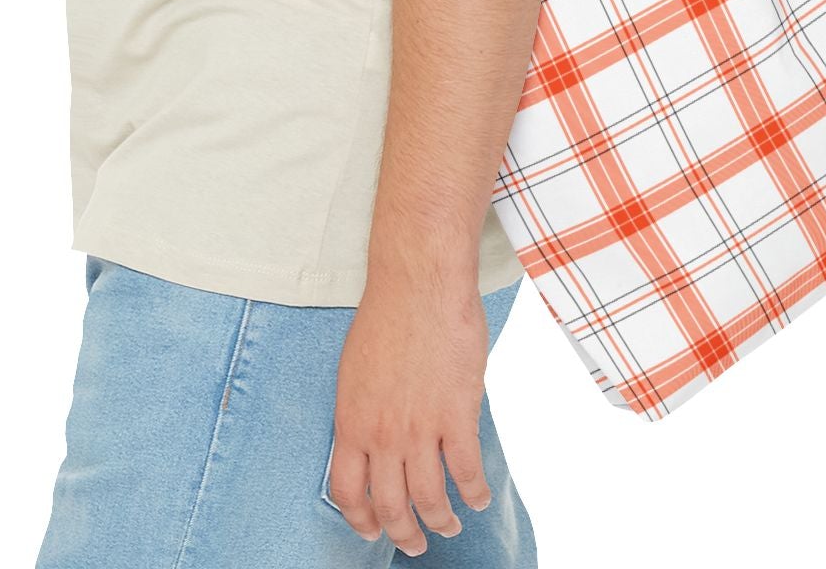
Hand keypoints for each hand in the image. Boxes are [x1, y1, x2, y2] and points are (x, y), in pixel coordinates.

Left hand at [326, 278, 493, 557]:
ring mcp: (420, 428)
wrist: (419, 284)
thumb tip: (373, 443)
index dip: (361, 520)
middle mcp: (382, 434)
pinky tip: (477, 497)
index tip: (373, 530)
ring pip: (430, 499)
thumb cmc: (387, 316)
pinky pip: (467, 472)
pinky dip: (474, 493)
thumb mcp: (355, 371)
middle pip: (391, 506)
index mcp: (351, 421)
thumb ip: (363, 412)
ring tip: (449, 525)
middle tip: (416, 543)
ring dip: (441, 521)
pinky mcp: (456, 416)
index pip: (347, 492)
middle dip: (404, 534)